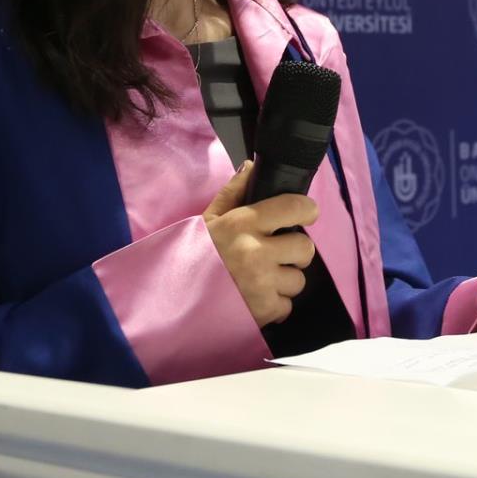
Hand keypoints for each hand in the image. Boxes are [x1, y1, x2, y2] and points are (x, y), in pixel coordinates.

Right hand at [202, 161, 320, 325]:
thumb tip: (252, 166)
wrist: (169, 299)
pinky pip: (287, 305)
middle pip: (305, 248)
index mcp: (242, 224)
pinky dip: (275, 304)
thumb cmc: (191, 257)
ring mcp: (262, 284)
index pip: (294, 208)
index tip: (306, 214)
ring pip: (298, 280)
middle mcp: (256, 252)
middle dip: (295, 251)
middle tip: (278, 253)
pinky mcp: (263, 311)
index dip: (307, 210)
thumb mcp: (207, 220)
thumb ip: (233, 193)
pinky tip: (255, 298)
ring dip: (284, 281)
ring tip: (261, 280)